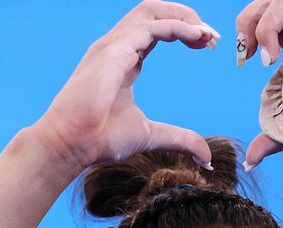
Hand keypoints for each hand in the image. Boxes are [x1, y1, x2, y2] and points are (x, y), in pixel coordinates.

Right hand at [32, 1, 220, 174]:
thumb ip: (180, 139)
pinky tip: (196, 37)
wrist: (71, 145)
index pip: (156, 30)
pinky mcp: (113, 51)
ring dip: (183, 16)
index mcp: (124, 60)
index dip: (183, 31)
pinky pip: (150, 27)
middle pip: (154, 11)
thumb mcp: (151, 136)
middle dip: (186, 15)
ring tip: (206, 34)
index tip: (206, 45)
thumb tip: (206, 157)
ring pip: (151, 10)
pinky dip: (177, 27)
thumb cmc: (100, 139)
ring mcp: (113, 46)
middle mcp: (118, 47)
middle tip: (210, 36)